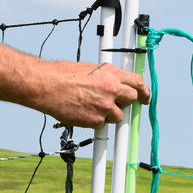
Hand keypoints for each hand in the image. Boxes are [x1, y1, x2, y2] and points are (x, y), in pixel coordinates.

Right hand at [32, 59, 149, 126]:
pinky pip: (103, 124)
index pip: (137, 83)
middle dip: (126, 102)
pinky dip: (96, 120)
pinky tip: (84, 112)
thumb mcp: (90, 68)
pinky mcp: (95, 120)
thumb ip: (107, 76)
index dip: (144, 91)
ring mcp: (104, 106)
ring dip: (110, 113)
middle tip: (116, 103)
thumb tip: (116, 82)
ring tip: (92, 106)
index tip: (145, 97)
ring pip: (118, 115)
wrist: (47, 86)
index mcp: (111, 74)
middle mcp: (111, 89)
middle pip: (132, 100)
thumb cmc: (63, 74)